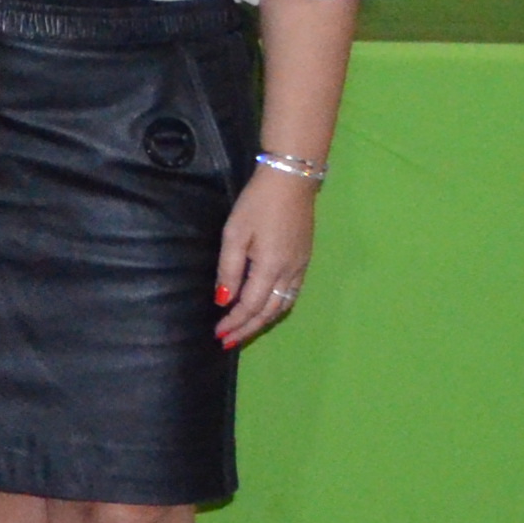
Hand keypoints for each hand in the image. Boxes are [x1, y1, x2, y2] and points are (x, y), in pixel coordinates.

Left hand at [213, 164, 316, 346]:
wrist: (291, 181)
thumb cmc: (257, 204)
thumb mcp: (235, 233)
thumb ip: (229, 269)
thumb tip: (222, 299)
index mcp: (270, 267)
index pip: (250, 306)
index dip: (234, 322)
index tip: (219, 334)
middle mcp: (289, 273)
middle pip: (268, 312)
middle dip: (247, 329)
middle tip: (228, 341)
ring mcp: (300, 268)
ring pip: (282, 306)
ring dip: (263, 322)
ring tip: (244, 330)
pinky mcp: (305, 260)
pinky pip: (291, 295)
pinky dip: (276, 308)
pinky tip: (265, 310)